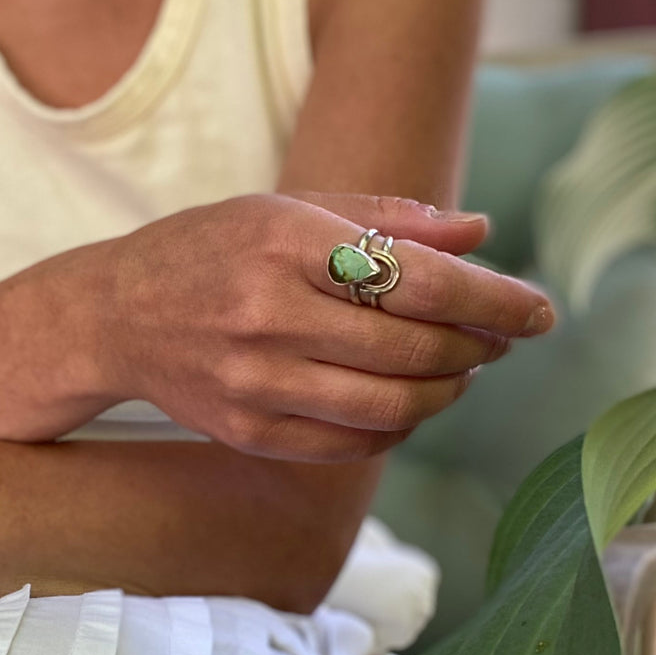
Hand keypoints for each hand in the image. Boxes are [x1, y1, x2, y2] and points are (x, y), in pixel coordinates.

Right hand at [72, 193, 554, 461]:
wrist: (115, 316)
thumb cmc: (214, 249)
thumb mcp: (290, 211)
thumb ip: (388, 220)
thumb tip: (482, 235)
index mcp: (283, 241)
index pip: (418, 279)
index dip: (493, 300)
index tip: (540, 312)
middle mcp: (266, 313)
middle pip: (413, 349)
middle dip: (478, 348)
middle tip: (499, 339)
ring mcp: (254, 382)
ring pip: (391, 405)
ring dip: (447, 392)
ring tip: (460, 371)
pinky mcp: (249, 432)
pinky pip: (354, 443)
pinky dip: (400, 426)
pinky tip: (409, 402)